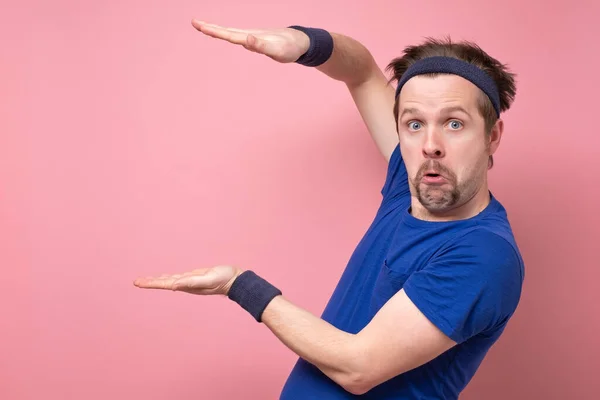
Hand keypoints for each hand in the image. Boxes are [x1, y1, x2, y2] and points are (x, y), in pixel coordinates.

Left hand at [133, 265, 243, 295]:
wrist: (235, 280)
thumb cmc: (223, 279)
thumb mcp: (207, 279)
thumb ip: (191, 282)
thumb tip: (173, 286)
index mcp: (187, 285)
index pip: (165, 284)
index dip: (152, 283)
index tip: (139, 283)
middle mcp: (186, 284)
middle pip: (164, 283)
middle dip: (150, 282)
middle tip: (136, 282)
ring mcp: (190, 281)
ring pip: (170, 280)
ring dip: (157, 280)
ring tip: (145, 280)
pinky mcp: (194, 276)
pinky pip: (177, 277)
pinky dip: (169, 277)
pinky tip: (165, 277)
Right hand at [191, 19, 309, 62]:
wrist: (299, 41)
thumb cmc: (289, 48)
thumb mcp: (276, 51)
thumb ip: (260, 45)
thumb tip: (245, 39)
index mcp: (251, 38)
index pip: (229, 35)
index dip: (214, 31)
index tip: (199, 25)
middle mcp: (249, 35)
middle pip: (226, 31)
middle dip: (210, 28)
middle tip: (194, 22)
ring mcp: (252, 37)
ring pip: (230, 33)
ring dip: (216, 30)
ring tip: (203, 27)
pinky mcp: (255, 40)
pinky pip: (238, 37)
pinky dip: (227, 35)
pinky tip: (224, 34)